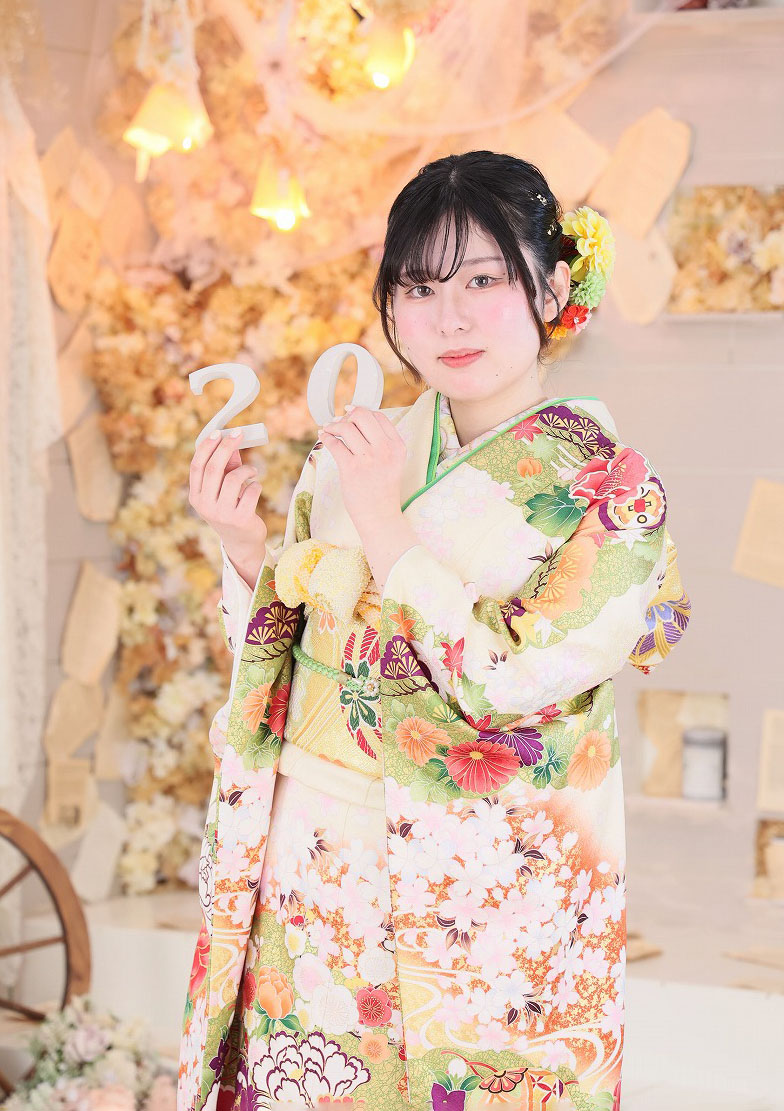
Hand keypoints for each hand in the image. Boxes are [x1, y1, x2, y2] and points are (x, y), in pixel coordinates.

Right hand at [188, 430, 267, 580]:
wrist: (242, 542)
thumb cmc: (231, 508)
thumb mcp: (223, 488)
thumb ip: (226, 467)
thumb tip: (232, 442)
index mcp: (196, 496)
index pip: (197, 466)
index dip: (207, 447)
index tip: (219, 432)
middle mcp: (205, 506)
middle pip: (214, 469)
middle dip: (227, 447)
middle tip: (240, 434)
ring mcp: (221, 514)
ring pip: (234, 478)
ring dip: (247, 469)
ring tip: (252, 471)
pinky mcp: (240, 519)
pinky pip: (251, 491)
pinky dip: (256, 485)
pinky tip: (255, 488)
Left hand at [318, 404, 406, 535]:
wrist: (380, 516)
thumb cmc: (383, 490)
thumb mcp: (392, 462)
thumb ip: (382, 443)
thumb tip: (356, 420)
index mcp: (397, 447)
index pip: (380, 417)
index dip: (363, 412)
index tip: (351, 414)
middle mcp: (385, 450)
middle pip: (363, 416)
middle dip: (348, 415)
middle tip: (339, 421)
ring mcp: (368, 458)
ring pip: (347, 427)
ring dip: (333, 426)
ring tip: (328, 429)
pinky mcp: (351, 468)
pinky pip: (335, 443)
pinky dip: (326, 437)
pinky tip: (323, 437)